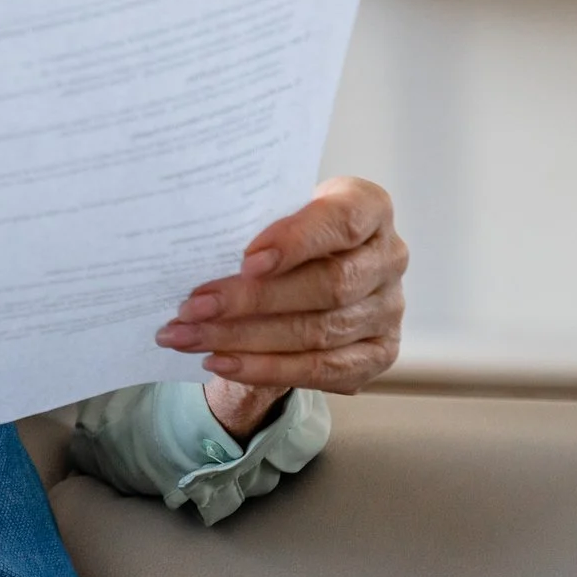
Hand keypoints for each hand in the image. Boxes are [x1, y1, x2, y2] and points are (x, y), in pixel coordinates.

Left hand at [157, 177, 408, 436]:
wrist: (303, 269)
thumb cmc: (281, 232)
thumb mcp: (271, 211)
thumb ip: (252, 223)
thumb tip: (196, 250)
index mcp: (368, 207)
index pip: (341, 221)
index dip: (296, 241)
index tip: (245, 261)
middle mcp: (388, 258)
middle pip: (327, 286)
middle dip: (251, 301)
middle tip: (192, 308)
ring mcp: (388, 309)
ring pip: (318, 333)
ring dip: (244, 339)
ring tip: (188, 337)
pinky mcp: (379, 353)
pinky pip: (322, 369)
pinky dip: (265, 368)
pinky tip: (221, 361)